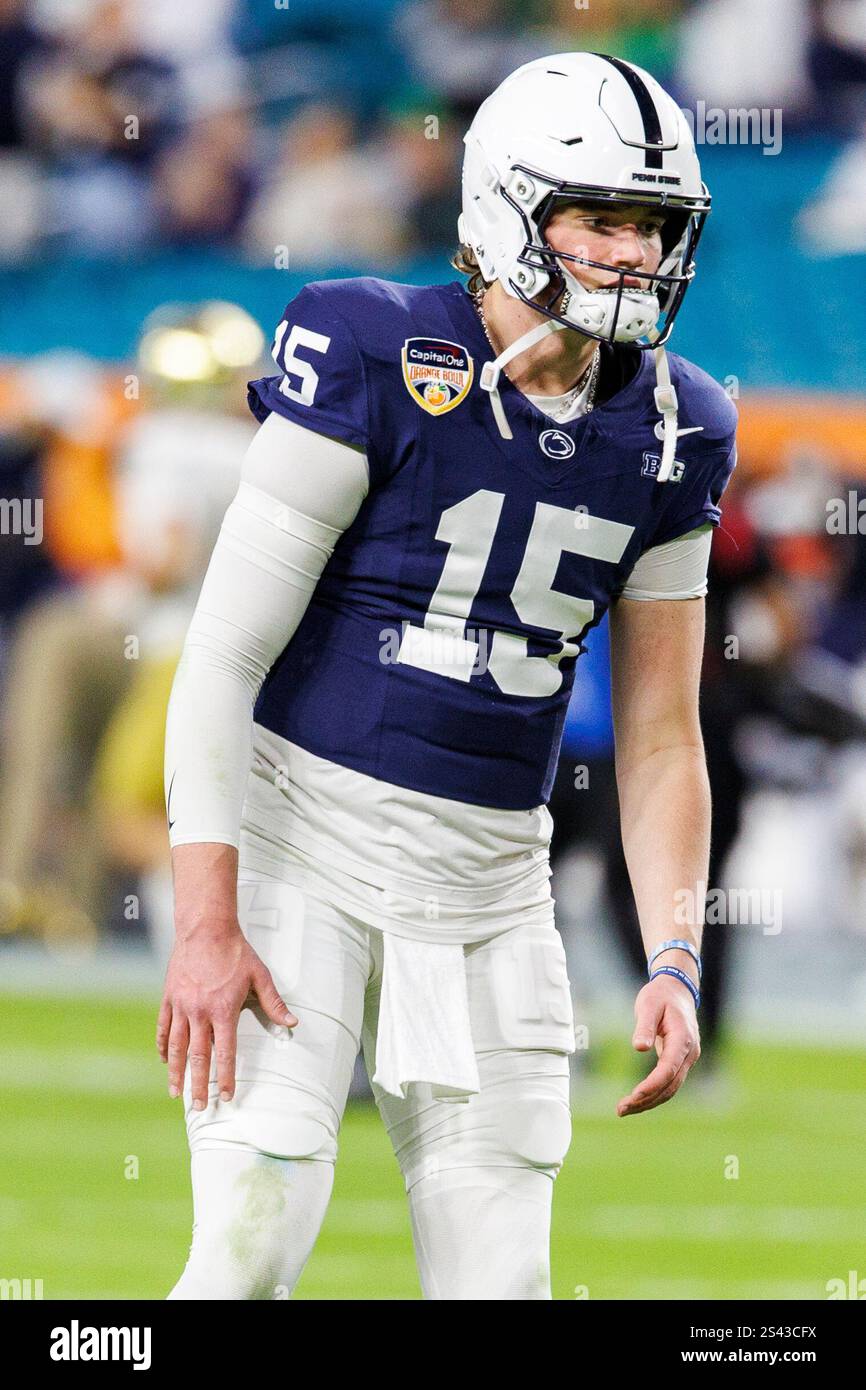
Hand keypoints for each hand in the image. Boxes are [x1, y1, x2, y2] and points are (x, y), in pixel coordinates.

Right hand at [156, 914, 297, 1109]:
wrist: (206, 929)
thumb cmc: (236, 952)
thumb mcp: (260, 976)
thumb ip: (274, 1003)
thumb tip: (293, 1023)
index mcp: (223, 1010)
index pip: (225, 1052)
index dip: (226, 1076)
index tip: (227, 1096)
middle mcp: (199, 1012)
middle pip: (198, 1056)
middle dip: (199, 1084)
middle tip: (199, 1107)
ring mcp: (181, 1006)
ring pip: (176, 1047)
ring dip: (176, 1072)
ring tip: (176, 1093)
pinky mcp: (169, 997)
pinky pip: (163, 1027)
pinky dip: (163, 1046)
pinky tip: (165, 1060)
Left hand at [616, 973, 699, 1116]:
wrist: (677, 990)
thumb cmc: (660, 996)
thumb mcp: (649, 1005)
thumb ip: (645, 1026)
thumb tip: (639, 1048)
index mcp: (683, 1038)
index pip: (668, 1068)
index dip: (652, 1084)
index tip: (634, 1095)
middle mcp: (689, 1052)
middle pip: (670, 1085)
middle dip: (646, 1100)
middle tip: (621, 1110)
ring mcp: (687, 1058)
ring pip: (671, 1088)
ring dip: (649, 1101)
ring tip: (624, 1109)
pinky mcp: (681, 1061)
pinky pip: (669, 1083)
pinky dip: (654, 1094)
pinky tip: (637, 1100)